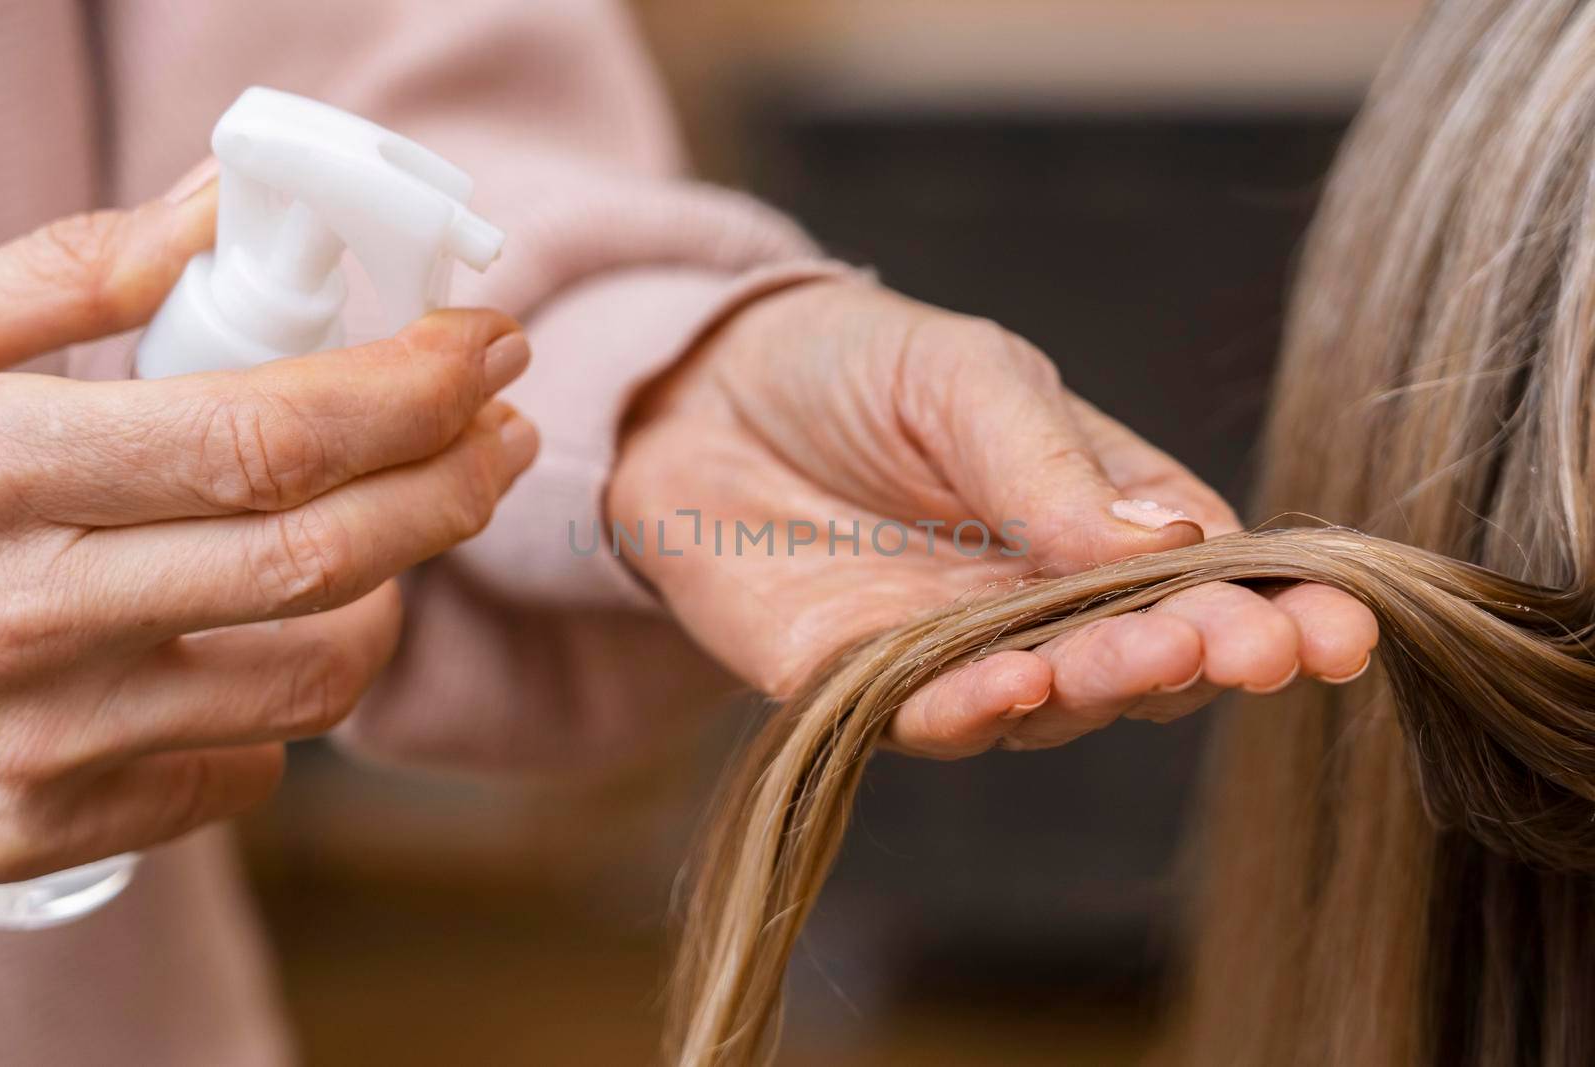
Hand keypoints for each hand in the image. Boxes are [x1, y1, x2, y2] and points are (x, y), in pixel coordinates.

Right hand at [0, 176, 536, 878]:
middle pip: (324, 558)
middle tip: (499, 432)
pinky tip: (247, 639)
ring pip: (318, 675)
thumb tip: (225, 208)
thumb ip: (70, 274)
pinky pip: (248, 769)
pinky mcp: (51, 825)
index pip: (270, 436)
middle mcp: (24, 621)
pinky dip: (279, 700)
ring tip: (376, 532)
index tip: (487, 347)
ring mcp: (39, 743)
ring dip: (385, 593)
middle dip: (453, 482)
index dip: (412, 389)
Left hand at [610, 280, 1375, 757]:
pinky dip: (973, 710)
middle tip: (1248, 649)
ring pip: (1050, 702)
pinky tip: (1013, 687)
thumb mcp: (967, 378)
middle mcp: (1040, 604)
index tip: (1331, 629)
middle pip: (1141, 655)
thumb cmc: (854, 368)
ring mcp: (955, 653)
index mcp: (1096, 518)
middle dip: (1198, 656)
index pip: (1204, 576)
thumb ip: (1051, 463)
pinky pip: (927, 716)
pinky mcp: (860, 686)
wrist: (698, 388)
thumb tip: (1172, 542)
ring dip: (1099, 688)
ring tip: (1136, 661)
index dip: (1273, 609)